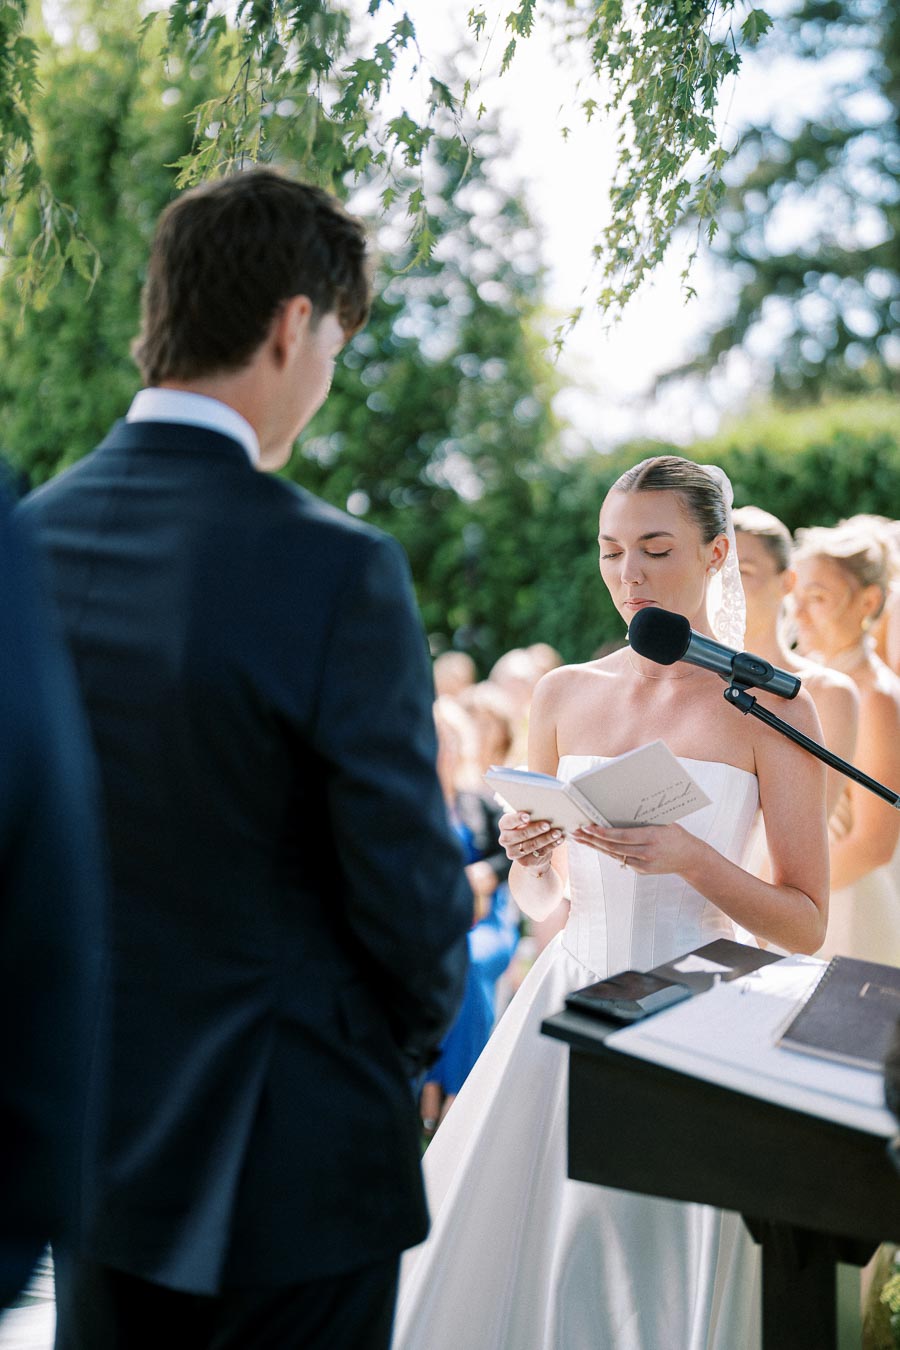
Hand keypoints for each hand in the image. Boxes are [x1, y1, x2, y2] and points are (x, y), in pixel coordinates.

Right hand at [498, 811, 562, 874]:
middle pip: (521, 834)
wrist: (530, 850)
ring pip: (532, 845)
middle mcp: (505, 839)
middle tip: (547, 825)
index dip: (517, 819)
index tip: (527, 816)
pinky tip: (559, 840)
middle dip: (535, 829)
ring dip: (546, 838)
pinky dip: (551, 845)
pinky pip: (540, 853)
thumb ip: (531, 817)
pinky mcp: (524, 862)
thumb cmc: (530, 827)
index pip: (508, 821)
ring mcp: (513, 853)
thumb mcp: (527, 821)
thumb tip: (545, 812)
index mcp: (504, 825)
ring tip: (557, 832)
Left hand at [570, 821, 702, 875]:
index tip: (588, 827)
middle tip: (577, 832)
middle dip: (593, 839)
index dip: (603, 833)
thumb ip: (643, 820)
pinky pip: (621, 859)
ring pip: (614, 854)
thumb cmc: (676, 834)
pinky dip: (608, 851)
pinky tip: (595, 844)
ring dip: (595, 846)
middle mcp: (647, 853)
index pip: (622, 836)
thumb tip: (618, 809)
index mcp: (653, 837)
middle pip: (614, 847)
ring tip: (580, 838)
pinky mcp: (642, 871)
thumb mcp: (663, 822)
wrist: (690, 858)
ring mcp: (644, 864)